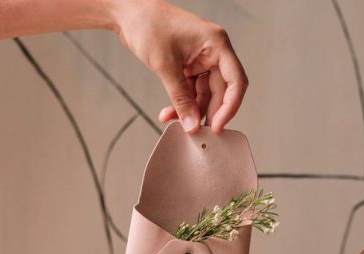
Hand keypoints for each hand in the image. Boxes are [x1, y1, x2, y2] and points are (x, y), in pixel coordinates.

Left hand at [111, 0, 247, 131]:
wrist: (127, 12)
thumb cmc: (147, 24)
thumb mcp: (165, 65)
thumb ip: (180, 98)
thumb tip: (192, 124)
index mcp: (217, 44)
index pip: (235, 81)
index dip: (230, 106)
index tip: (218, 125)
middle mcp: (213, 52)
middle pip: (220, 92)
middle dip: (207, 112)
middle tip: (197, 130)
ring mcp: (201, 60)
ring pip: (204, 95)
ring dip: (191, 111)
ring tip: (176, 122)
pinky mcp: (190, 67)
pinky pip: (192, 92)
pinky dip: (182, 104)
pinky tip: (170, 113)